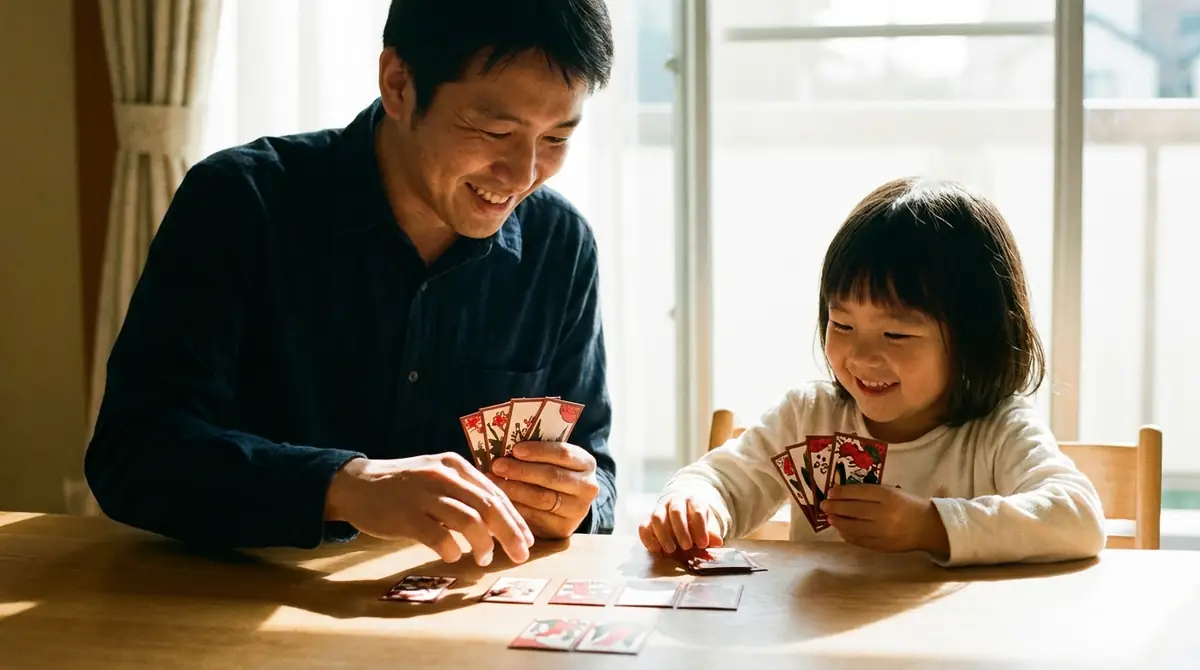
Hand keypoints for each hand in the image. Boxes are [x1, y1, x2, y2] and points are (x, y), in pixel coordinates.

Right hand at [324, 454, 533, 565]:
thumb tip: (499, 520)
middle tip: (520, 554)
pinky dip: (452, 549)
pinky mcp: (406, 515)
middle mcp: (443, 476)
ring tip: (484, 558)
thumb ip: (464, 491)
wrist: (357, 485)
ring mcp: (424, 494)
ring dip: (483, 544)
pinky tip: (454, 556)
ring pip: (468, 520)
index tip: (527, 538)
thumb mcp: (437, 477)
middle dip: (510, 533)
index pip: (495, 493)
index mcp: (455, 465)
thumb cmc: (403, 486)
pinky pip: (438, 536)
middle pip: (488, 506)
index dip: (515, 518)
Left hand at [487, 442, 598, 538]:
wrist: (568, 504)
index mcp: (586, 463)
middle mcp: (587, 487)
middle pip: (551, 476)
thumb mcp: (553, 459)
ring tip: (493, 481)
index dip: (538, 451)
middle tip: (497, 465)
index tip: (515, 449)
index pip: (563, 453)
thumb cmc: (553, 473)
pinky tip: (500, 500)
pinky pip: (536, 517)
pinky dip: (515, 508)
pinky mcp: (564, 528)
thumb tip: (505, 443)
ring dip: (514, 489)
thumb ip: (537, 453)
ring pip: (542, 498)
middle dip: (521, 470)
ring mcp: (578, 510)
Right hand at [637, 491, 722, 553]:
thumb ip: (709, 534)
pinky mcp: (648, 518)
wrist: (681, 509)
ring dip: (664, 534)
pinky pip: (643, 525)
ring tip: (671, 549)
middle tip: (686, 547)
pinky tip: (655, 549)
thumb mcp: (705, 525)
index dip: (700, 527)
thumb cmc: (694, 521)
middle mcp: (675, 501)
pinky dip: (647, 538)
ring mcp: (660, 508)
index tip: (703, 544)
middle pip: (676, 511)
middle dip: (681, 530)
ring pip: (658, 517)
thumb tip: (718, 542)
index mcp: (693, 500)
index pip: (697, 510)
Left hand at [821, 484, 949, 555]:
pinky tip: (842, 530)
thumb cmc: (909, 505)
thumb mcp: (893, 492)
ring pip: (854, 527)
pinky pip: (860, 541)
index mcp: (889, 496)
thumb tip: (843, 494)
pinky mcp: (883, 546)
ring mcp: (884, 532)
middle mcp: (885, 514)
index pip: (859, 493)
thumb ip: (871, 493)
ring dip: (839, 522)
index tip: (830, 492)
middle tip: (824, 505)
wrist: (929, 527)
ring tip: (830, 518)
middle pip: (854, 510)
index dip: (842, 492)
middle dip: (835, 507)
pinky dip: (848, 535)